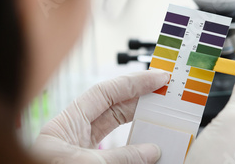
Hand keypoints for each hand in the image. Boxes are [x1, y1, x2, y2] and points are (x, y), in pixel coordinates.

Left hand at [32, 70, 169, 163]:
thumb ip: (120, 158)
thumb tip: (152, 151)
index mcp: (67, 123)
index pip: (104, 93)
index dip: (133, 83)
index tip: (157, 78)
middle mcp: (75, 133)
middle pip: (113, 109)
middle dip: (140, 102)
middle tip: (167, 98)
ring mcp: (83, 151)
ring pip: (117, 132)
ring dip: (140, 128)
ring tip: (163, 123)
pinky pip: (116, 153)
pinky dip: (133, 151)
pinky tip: (150, 151)